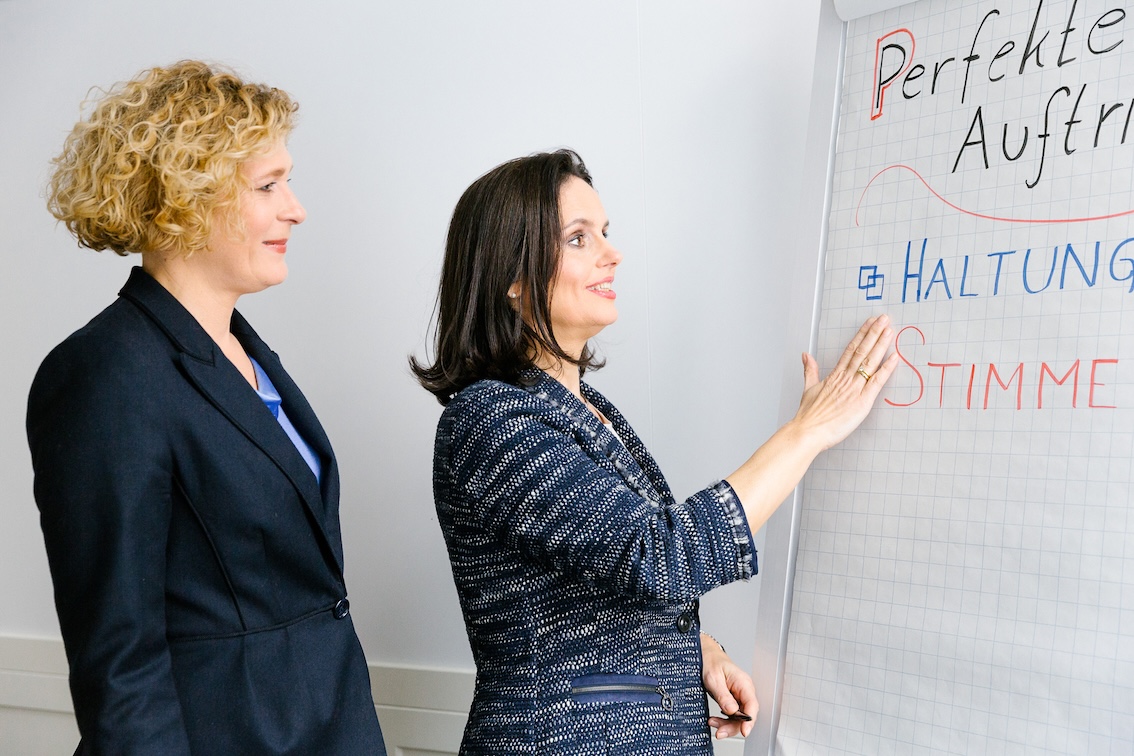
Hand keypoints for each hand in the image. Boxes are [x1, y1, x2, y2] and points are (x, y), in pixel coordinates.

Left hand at [700, 633, 756, 739]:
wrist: (704, 655)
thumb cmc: (710, 662)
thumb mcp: (713, 678)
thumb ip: (723, 695)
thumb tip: (732, 711)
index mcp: (743, 683)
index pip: (752, 705)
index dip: (749, 720)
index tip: (744, 731)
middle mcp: (744, 691)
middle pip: (746, 715)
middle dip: (733, 726)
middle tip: (719, 732)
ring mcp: (738, 696)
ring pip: (738, 718)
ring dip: (726, 725)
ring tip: (712, 724)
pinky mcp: (732, 700)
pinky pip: (732, 715)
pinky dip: (723, 720)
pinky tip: (714, 720)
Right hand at [793, 314, 896, 450]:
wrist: (808, 431)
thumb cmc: (808, 416)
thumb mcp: (808, 389)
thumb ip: (810, 370)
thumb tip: (806, 355)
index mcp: (834, 376)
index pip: (850, 349)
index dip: (861, 335)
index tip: (869, 323)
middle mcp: (845, 378)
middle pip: (862, 351)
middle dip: (874, 333)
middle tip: (884, 319)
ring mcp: (854, 389)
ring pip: (869, 362)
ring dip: (880, 345)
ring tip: (889, 331)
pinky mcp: (862, 401)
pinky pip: (877, 382)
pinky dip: (886, 369)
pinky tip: (894, 358)